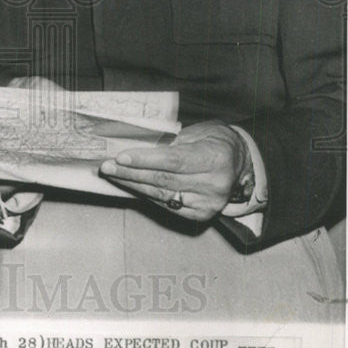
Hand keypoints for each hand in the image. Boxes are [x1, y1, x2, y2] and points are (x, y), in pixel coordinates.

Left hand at [98, 120, 249, 221]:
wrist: (239, 164)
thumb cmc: (214, 142)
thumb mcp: (197, 133)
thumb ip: (171, 143)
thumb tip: (136, 150)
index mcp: (215, 158)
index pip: (173, 161)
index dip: (144, 160)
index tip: (120, 157)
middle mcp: (214, 184)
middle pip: (163, 179)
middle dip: (131, 173)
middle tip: (107, 167)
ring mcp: (208, 203)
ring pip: (162, 194)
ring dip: (133, 185)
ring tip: (113, 176)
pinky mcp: (201, 215)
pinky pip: (166, 205)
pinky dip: (146, 195)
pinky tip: (131, 186)